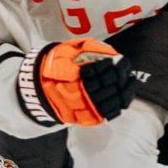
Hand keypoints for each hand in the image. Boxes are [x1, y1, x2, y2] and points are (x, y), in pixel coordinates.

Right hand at [18, 38, 136, 125]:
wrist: (37, 91)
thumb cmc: (55, 68)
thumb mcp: (66, 51)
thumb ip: (88, 50)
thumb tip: (112, 53)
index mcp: (71, 75)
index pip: (99, 69)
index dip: (113, 64)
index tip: (120, 60)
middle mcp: (77, 92)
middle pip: (107, 84)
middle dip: (119, 75)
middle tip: (125, 69)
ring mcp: (82, 107)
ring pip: (110, 100)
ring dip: (124, 90)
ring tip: (130, 80)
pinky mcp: (86, 118)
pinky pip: (107, 113)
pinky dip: (119, 104)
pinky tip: (125, 95)